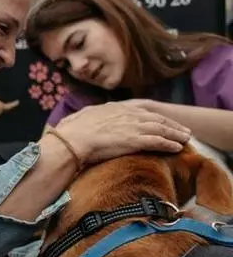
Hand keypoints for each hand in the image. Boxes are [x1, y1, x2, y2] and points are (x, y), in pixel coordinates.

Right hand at [53, 101, 191, 165]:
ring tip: (186, 139)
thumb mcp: (80, 117)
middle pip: (156, 118)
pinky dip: (169, 144)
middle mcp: (127, 115)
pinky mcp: (135, 140)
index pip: (141, 110)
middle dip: (172, 124)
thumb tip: (79, 120)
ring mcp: (132, 126)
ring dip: (175, 134)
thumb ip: (88, 117)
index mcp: (115, 108)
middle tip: (184, 130)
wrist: (73, 140)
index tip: (163, 120)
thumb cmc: (72, 131)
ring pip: (161, 129)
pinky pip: (158, 141)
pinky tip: (177, 148)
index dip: (155, 116)